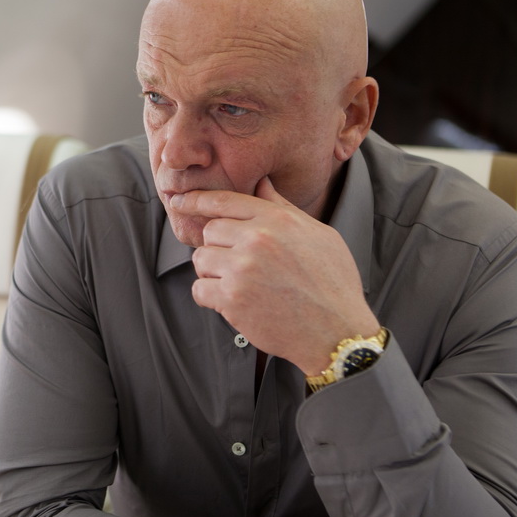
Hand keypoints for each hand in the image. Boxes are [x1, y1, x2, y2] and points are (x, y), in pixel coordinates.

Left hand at [171, 177, 377, 374]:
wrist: (337, 332)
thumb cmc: (332, 283)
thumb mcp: (319, 235)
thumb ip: (284, 209)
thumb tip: (262, 184)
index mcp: (277, 220)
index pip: (224, 201)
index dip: (196, 200)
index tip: (179, 200)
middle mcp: (257, 240)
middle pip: (209, 231)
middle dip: (218, 247)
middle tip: (238, 265)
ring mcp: (242, 269)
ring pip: (201, 260)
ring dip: (213, 273)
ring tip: (240, 285)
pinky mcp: (232, 300)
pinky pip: (199, 290)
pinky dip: (210, 297)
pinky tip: (233, 302)